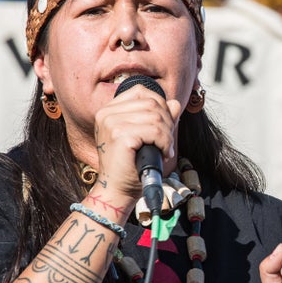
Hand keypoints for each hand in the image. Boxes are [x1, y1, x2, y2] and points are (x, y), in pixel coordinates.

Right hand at [92, 84, 181, 212]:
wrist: (118, 191)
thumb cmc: (130, 166)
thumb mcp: (147, 137)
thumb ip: (160, 118)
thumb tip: (175, 103)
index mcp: (109, 110)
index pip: (142, 92)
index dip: (160, 106)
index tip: (163, 127)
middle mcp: (107, 113)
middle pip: (152, 103)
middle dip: (167, 122)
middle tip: (166, 143)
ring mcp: (111, 123)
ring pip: (156, 117)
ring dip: (167, 135)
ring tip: (164, 150)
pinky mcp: (120, 135)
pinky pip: (155, 131)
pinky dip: (165, 143)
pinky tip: (163, 154)